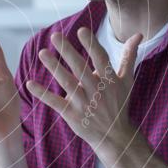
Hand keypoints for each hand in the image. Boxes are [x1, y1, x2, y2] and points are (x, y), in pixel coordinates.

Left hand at [26, 27, 142, 155]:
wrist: (115, 137)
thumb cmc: (119, 105)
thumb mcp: (127, 81)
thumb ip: (129, 57)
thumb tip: (137, 34)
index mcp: (110, 81)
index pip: (100, 59)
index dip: (91, 45)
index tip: (81, 30)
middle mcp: (97, 91)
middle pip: (81, 69)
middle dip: (68, 52)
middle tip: (55, 36)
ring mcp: (84, 104)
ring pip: (67, 83)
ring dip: (54, 68)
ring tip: (42, 53)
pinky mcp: (72, 115)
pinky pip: (55, 102)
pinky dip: (42, 94)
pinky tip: (29, 83)